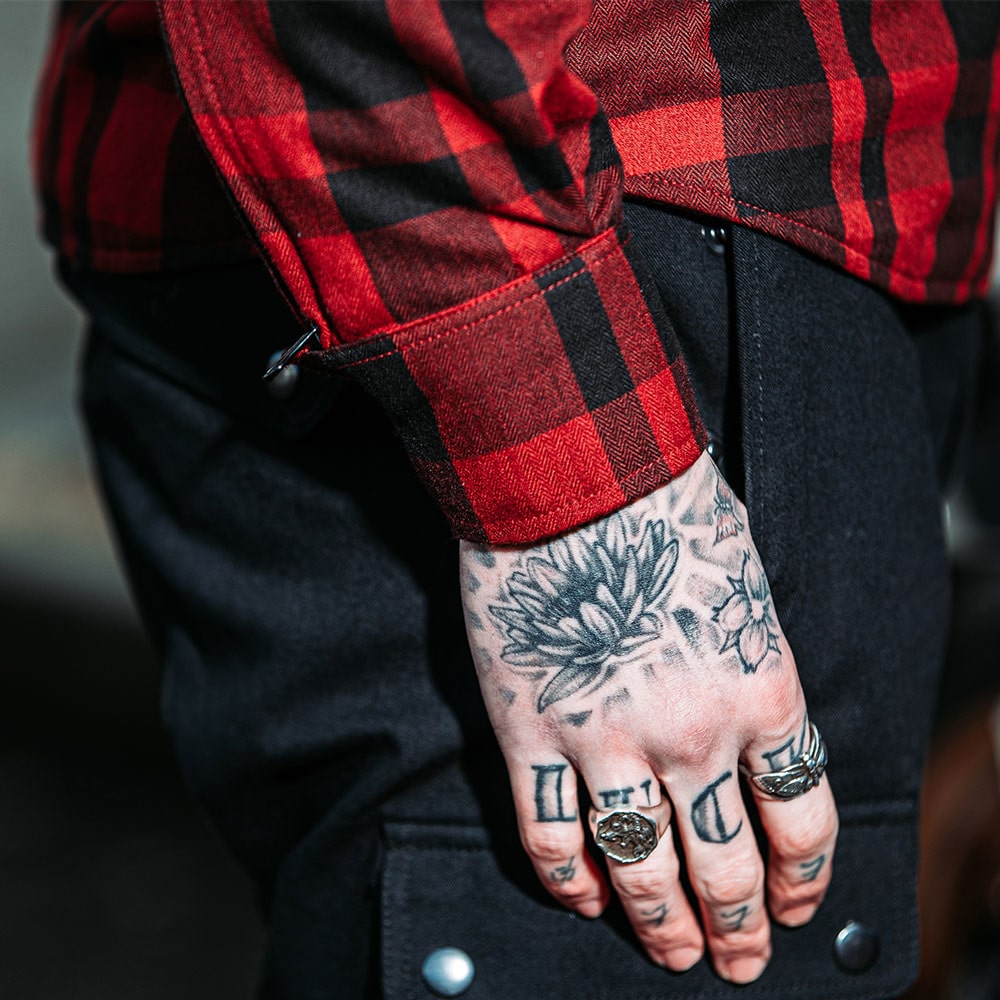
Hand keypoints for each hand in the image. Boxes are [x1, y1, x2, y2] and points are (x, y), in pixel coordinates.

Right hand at [459, 451, 837, 982]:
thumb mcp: (745, 585)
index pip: (800, 818)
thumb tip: (748, 725)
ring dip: (662, 926)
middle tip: (737, 961)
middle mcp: (693, 735)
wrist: (577, 474)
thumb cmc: (665, 510)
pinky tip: (584, 898)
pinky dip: (568, 881)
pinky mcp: (533, 733)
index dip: (801, 880)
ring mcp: (609, 742)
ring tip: (674, 955)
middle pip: (726, 867)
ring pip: (641, 870)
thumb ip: (751, 666)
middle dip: (738, 927)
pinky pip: (550, 835)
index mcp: (759, 691)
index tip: (792, 907)